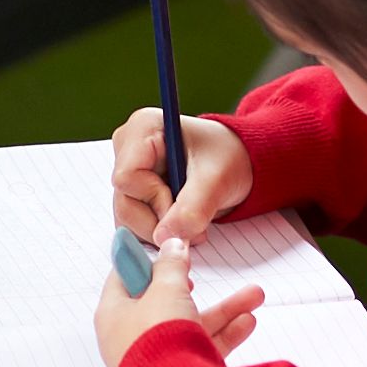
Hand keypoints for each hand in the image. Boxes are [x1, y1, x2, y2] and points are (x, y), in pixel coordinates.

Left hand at [93, 233, 262, 366]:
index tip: (163, 250)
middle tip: (199, 274)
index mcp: (114, 313)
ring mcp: (156, 356)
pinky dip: (225, 333)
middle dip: (192, 285)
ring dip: (223, 309)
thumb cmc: (160, 338)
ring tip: (256, 295)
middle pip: (162, 302)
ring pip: (190, 324)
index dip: (144, 261)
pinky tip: (248, 320)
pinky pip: (202, 347)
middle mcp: (131, 336)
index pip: (123, 278)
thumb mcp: (167, 289)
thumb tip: (172, 243)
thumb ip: (172, 264)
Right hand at [109, 109, 252, 245]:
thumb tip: (164, 238)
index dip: (153, 200)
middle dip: (159, 222)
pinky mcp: (133, 191)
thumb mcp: (217, 180)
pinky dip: (157, 230)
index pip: (126, 178)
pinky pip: (134, 222)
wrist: (243, 162)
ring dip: (160, 230)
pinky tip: (181, 221)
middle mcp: (127, 147)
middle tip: (193, 225)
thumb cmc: (228, 157)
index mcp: (142, 128)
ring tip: (192, 223)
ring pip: (127, 216)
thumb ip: (193, 208)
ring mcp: (128, 170)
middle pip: (124, 202)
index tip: (184, 205)